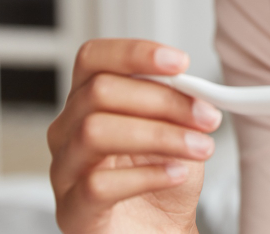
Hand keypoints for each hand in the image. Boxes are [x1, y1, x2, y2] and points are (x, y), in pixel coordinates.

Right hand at [48, 39, 221, 233]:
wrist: (158, 231)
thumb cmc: (160, 178)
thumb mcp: (175, 130)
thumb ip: (176, 102)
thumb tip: (193, 86)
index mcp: (87, 101)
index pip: (93, 59)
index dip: (134, 53)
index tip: (180, 62)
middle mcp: (67, 130)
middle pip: (99, 92)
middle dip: (162, 101)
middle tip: (206, 116)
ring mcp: (64, 170)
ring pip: (94, 132)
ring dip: (158, 135)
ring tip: (199, 147)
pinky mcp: (71, 211)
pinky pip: (98, 184)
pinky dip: (146, 175)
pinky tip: (175, 173)